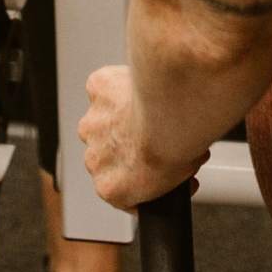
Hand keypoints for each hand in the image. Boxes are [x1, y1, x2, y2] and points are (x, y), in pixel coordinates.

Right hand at [80, 63, 201, 210]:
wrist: (175, 113)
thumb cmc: (176, 147)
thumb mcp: (178, 180)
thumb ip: (164, 175)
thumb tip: (177, 165)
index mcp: (109, 187)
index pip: (119, 184)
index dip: (139, 171)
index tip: (156, 163)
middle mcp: (94, 158)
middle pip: (109, 151)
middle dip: (129, 142)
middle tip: (159, 133)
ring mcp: (92, 123)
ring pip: (105, 119)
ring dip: (123, 113)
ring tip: (156, 106)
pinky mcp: (97, 90)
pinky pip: (106, 86)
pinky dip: (121, 84)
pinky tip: (144, 86)